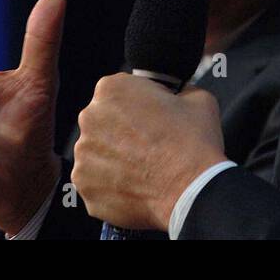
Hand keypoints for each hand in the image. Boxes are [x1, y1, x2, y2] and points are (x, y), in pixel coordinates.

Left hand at [71, 74, 225, 230]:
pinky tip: (135, 187)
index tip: (152, 120)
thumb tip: (176, 96)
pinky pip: (96, 183)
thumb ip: (177, 91)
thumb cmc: (194, 142)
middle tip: (148, 147)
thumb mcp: (197, 98)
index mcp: (111, 89)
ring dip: (115, 160)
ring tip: (143, 170)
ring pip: (97, 154)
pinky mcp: (85, 186)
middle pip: (103, 122)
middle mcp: (90, 117)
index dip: (139, 106)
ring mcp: (83, 154)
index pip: (119, 93)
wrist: (191, 190)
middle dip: (121, 132)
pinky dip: (112, 186)